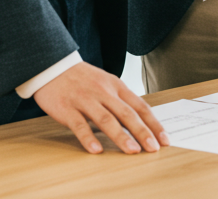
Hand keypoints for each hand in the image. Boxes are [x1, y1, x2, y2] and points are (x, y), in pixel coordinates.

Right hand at [34, 61, 168, 154]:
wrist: (53, 66)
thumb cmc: (83, 79)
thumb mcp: (106, 83)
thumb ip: (120, 101)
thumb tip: (139, 123)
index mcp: (116, 85)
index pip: (139, 105)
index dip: (153, 122)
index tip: (164, 138)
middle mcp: (103, 92)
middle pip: (127, 113)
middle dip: (142, 131)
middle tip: (153, 148)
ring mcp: (86, 100)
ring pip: (106, 119)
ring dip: (121, 136)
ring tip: (133, 151)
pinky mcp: (67, 108)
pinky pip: (80, 125)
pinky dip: (88, 138)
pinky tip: (97, 150)